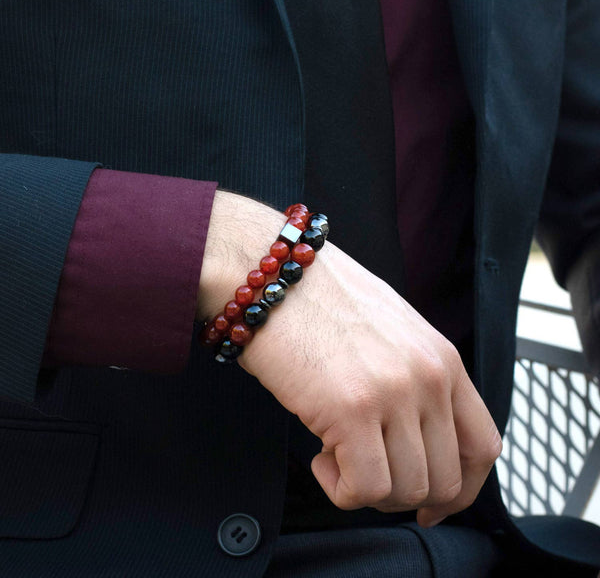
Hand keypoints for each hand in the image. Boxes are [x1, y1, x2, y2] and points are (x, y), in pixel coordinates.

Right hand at [198, 192, 501, 526]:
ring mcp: (393, 394)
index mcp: (443, 358)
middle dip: (403, 495)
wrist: (272, 273)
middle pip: (445, 479)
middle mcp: (428, 378)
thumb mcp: (391, 332)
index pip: (483, 445)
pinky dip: (341, 488)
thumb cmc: (320, 300)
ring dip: (368, 490)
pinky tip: (319, 456)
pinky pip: (365, 488)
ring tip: (336, 455)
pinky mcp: (351, 411)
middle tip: (364, 474)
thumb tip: (413, 438)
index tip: (433, 504)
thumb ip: (415, 381)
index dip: (462, 488)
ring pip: (406, 490)